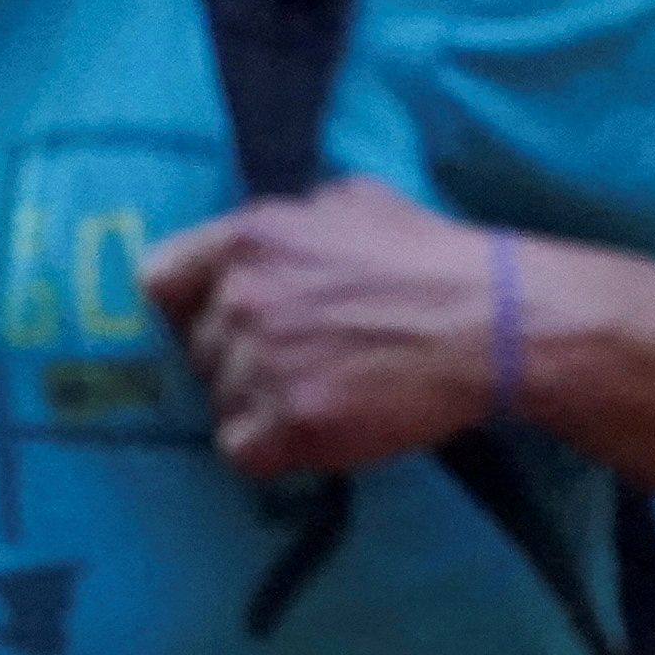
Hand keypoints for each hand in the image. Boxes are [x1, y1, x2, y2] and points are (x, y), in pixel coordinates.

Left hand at [138, 178, 509, 482]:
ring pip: (221, 404)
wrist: (494, 324)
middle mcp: (242, 296)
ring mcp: (264, 361)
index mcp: (247, 238)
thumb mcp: (352, 202)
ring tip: (323, 396)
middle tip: (301, 366)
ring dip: (260, 409)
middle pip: (197, 351)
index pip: (160, 280)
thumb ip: (290, 220)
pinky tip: (319, 432)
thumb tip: (259, 239)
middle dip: (238, 362)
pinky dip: (274, 452)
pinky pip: (243, 452)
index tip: (220, 324)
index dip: (189, 309)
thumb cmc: (433, 259)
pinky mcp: (293, 421)